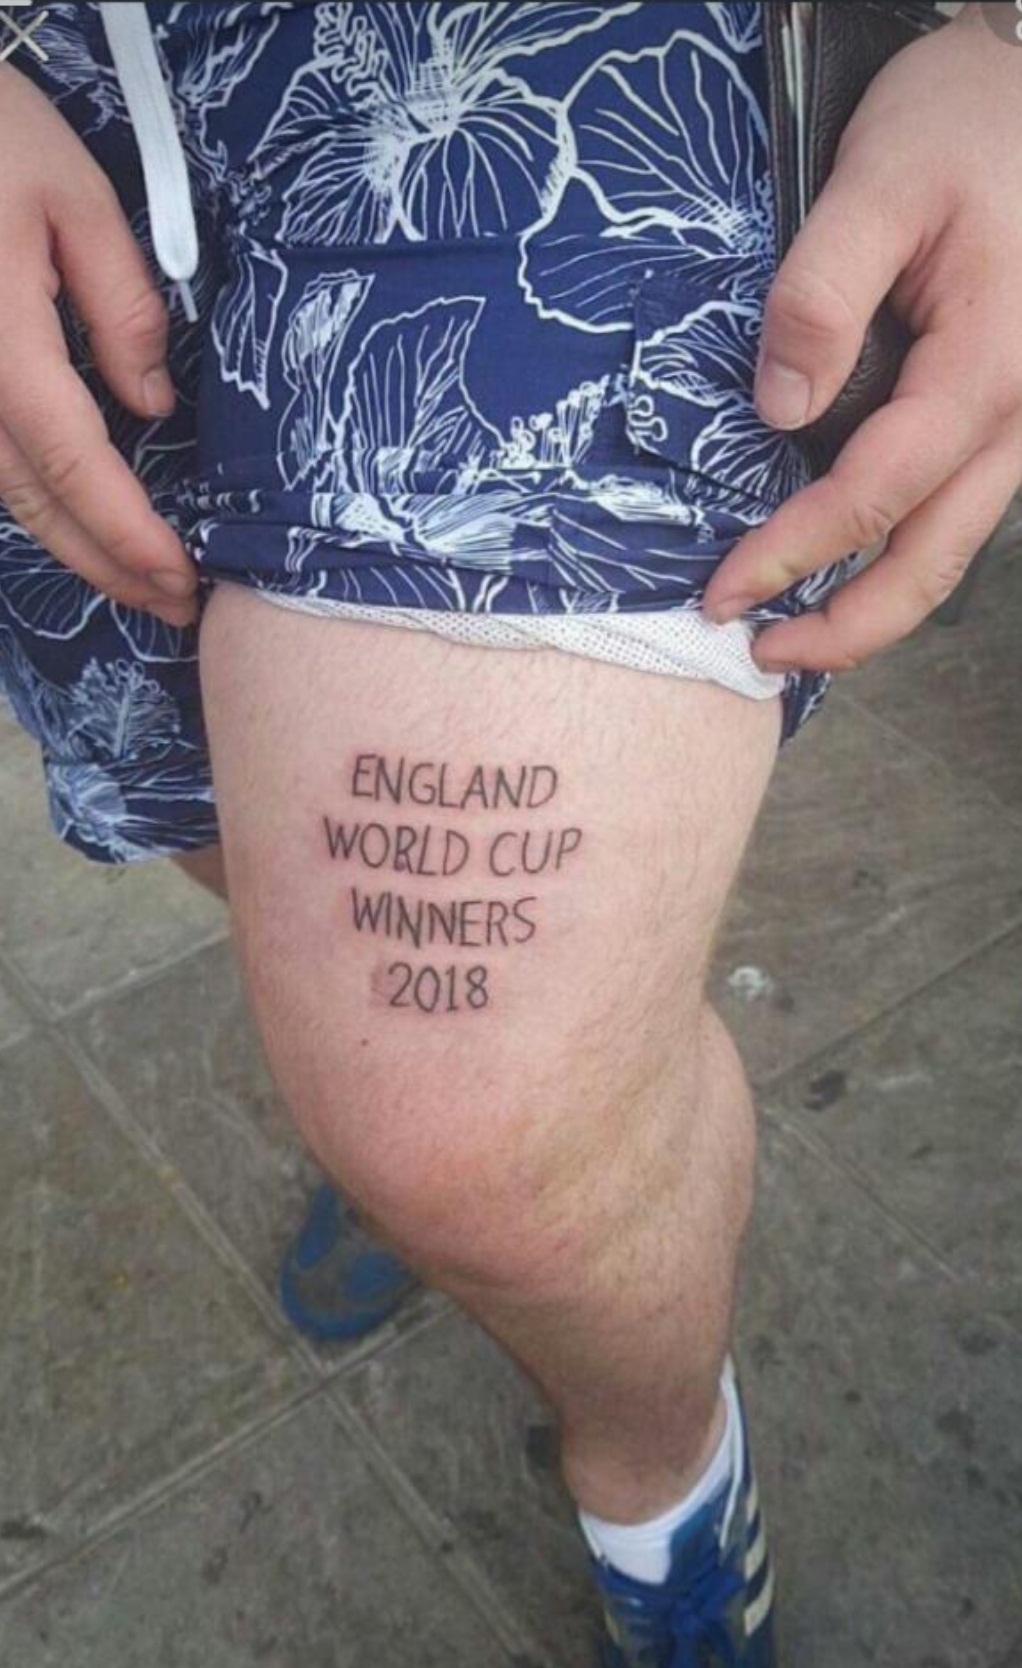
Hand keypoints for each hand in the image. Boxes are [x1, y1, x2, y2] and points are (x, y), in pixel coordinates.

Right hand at [0, 63, 196, 626]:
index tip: (181, 577)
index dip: (126, 532)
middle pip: (34, 500)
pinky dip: (39, 502)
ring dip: (74, 547)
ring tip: (140, 584)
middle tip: (177, 607)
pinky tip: (81, 524)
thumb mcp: (73, 195)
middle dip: (108, 565)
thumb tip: (152, 406)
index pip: (72, 462)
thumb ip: (120, 304)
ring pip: (4, 492)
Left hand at [703, 5, 1021, 672]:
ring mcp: (1015, 424)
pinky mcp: (999, 416)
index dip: (794, 553)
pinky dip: (893, 556)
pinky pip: (949, 511)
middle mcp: (1016, 417)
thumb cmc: (964, 124)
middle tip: (758, 656)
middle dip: (844, 627)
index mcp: (989, 369)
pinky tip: (837, 569)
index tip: (721, 592)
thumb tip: (776, 409)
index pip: (875, 494)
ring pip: (948, 550)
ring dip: (872, 608)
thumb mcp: (881, 181)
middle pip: (931, 562)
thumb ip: (822, 294)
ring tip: (792, 636)